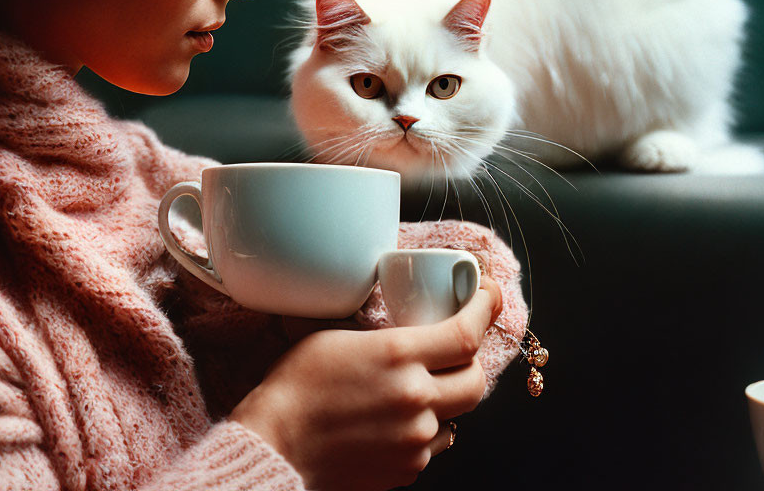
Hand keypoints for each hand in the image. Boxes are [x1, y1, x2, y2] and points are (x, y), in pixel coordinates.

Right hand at [230, 278, 502, 490]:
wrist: (274, 446)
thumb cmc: (295, 386)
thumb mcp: (337, 336)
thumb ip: (387, 336)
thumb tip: (416, 326)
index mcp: (398, 356)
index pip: (467, 333)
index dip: (486, 310)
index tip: (488, 296)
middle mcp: (415, 399)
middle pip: (477, 379)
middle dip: (471, 361)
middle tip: (453, 349)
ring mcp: (414, 440)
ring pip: (457, 414)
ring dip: (446, 397)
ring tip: (414, 387)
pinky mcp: (406, 469)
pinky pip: (433, 443)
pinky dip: (424, 428)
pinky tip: (394, 419)